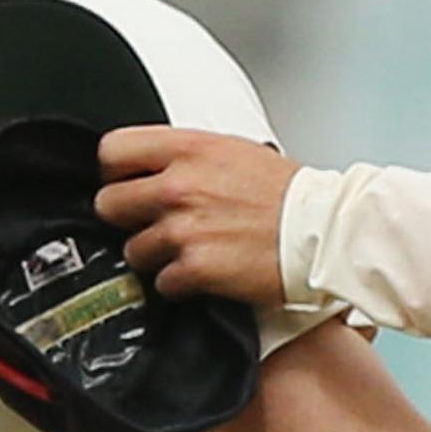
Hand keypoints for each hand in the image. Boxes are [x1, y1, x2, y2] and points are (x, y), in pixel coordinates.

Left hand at [95, 127, 298, 305]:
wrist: (321, 233)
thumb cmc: (289, 195)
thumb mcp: (234, 151)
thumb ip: (188, 156)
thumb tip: (155, 167)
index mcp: (188, 148)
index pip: (111, 151)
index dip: (114, 171)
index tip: (125, 182)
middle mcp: (179, 186)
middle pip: (108, 204)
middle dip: (128, 217)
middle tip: (152, 223)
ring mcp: (184, 229)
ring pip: (133, 250)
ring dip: (155, 255)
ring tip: (188, 250)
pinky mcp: (195, 268)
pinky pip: (161, 282)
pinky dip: (178, 283)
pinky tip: (203, 272)